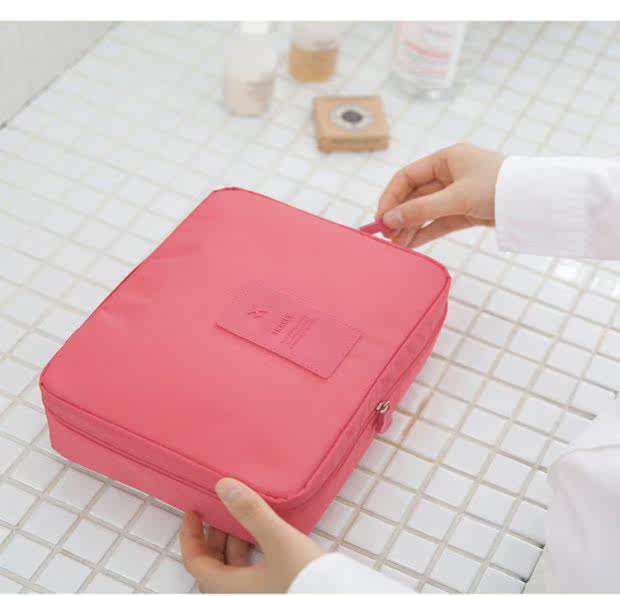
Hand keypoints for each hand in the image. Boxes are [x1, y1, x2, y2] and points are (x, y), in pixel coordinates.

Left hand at [180, 478, 322, 592]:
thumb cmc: (304, 578)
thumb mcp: (278, 540)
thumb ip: (251, 512)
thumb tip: (223, 485)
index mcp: (228, 588)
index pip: (195, 562)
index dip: (190, 535)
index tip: (193, 512)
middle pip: (212, 567)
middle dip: (213, 536)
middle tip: (218, 511)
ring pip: (232, 571)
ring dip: (232, 544)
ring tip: (242, 519)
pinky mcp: (271, 593)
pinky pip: (249, 574)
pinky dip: (249, 554)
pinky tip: (263, 538)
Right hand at [376, 143, 503, 247]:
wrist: (534, 202)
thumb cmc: (498, 187)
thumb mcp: (456, 198)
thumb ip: (421, 209)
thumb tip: (389, 220)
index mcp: (446, 159)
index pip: (407, 177)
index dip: (391, 197)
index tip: (381, 218)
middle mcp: (449, 173)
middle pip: (414, 196)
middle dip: (399, 216)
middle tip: (386, 236)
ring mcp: (457, 193)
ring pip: (425, 211)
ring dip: (410, 227)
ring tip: (397, 246)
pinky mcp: (465, 211)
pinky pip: (438, 222)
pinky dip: (425, 232)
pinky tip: (411, 244)